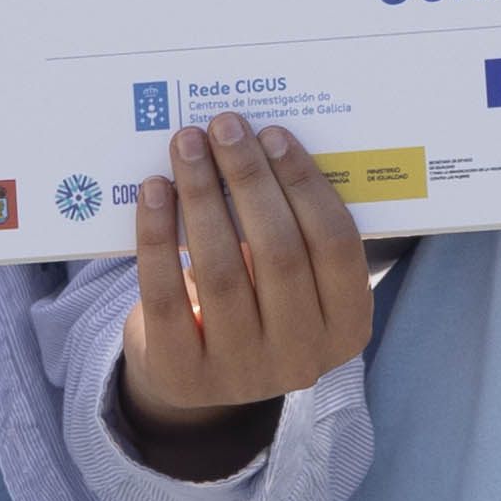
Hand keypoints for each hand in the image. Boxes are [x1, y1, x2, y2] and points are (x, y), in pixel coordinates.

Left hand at [114, 114, 380, 457]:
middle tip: (224, 126)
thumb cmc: (255, 302)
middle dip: (248, 178)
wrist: (197, 372)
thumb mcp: (293, 281)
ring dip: (200, 195)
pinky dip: (156, 236)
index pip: (335, 244)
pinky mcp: (183, 375)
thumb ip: (293, 229)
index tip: (273, 134)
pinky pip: (166, 295)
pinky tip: (153, 191)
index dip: (305, 185)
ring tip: (186, 144)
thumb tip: (259, 142)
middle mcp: (302, 356)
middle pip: (278, 252)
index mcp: (347, 326)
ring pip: (220, 269)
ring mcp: (242, 373)